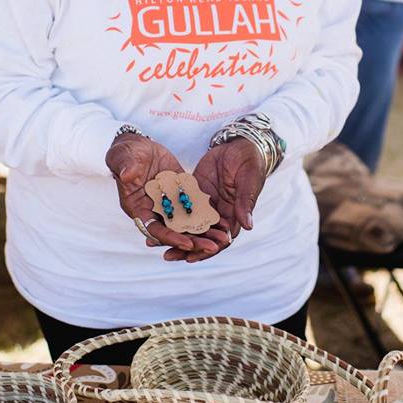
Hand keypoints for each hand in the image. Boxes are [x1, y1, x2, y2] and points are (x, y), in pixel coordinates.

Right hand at [105, 134, 222, 260]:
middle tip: (214, 247)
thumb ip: (127, 167)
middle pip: (176, 232)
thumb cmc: (127, 153)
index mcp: (139, 209)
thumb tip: (127, 174)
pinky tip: (225, 222)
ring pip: (188, 224)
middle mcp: (155, 212)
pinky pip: (196, 209)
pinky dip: (209, 216)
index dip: (171, 237)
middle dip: (194, 241)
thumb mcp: (125, 157)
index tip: (188, 244)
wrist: (139, 148)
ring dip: (205, 232)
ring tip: (224, 238)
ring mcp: (170, 205)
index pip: (155, 230)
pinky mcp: (181, 196)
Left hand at [163, 138, 265, 263]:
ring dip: (173, 234)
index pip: (220, 240)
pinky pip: (180, 205)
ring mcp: (205, 204)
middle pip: (200, 236)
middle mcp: (218, 214)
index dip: (206, 250)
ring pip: (188, 224)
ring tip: (152, 242)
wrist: (239, 144)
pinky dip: (168, 214)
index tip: (191, 258)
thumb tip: (247, 226)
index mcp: (234, 216)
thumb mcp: (248, 181)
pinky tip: (152, 218)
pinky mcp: (195, 192)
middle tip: (167, 256)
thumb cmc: (250, 162)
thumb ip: (245, 202)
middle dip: (184, 248)